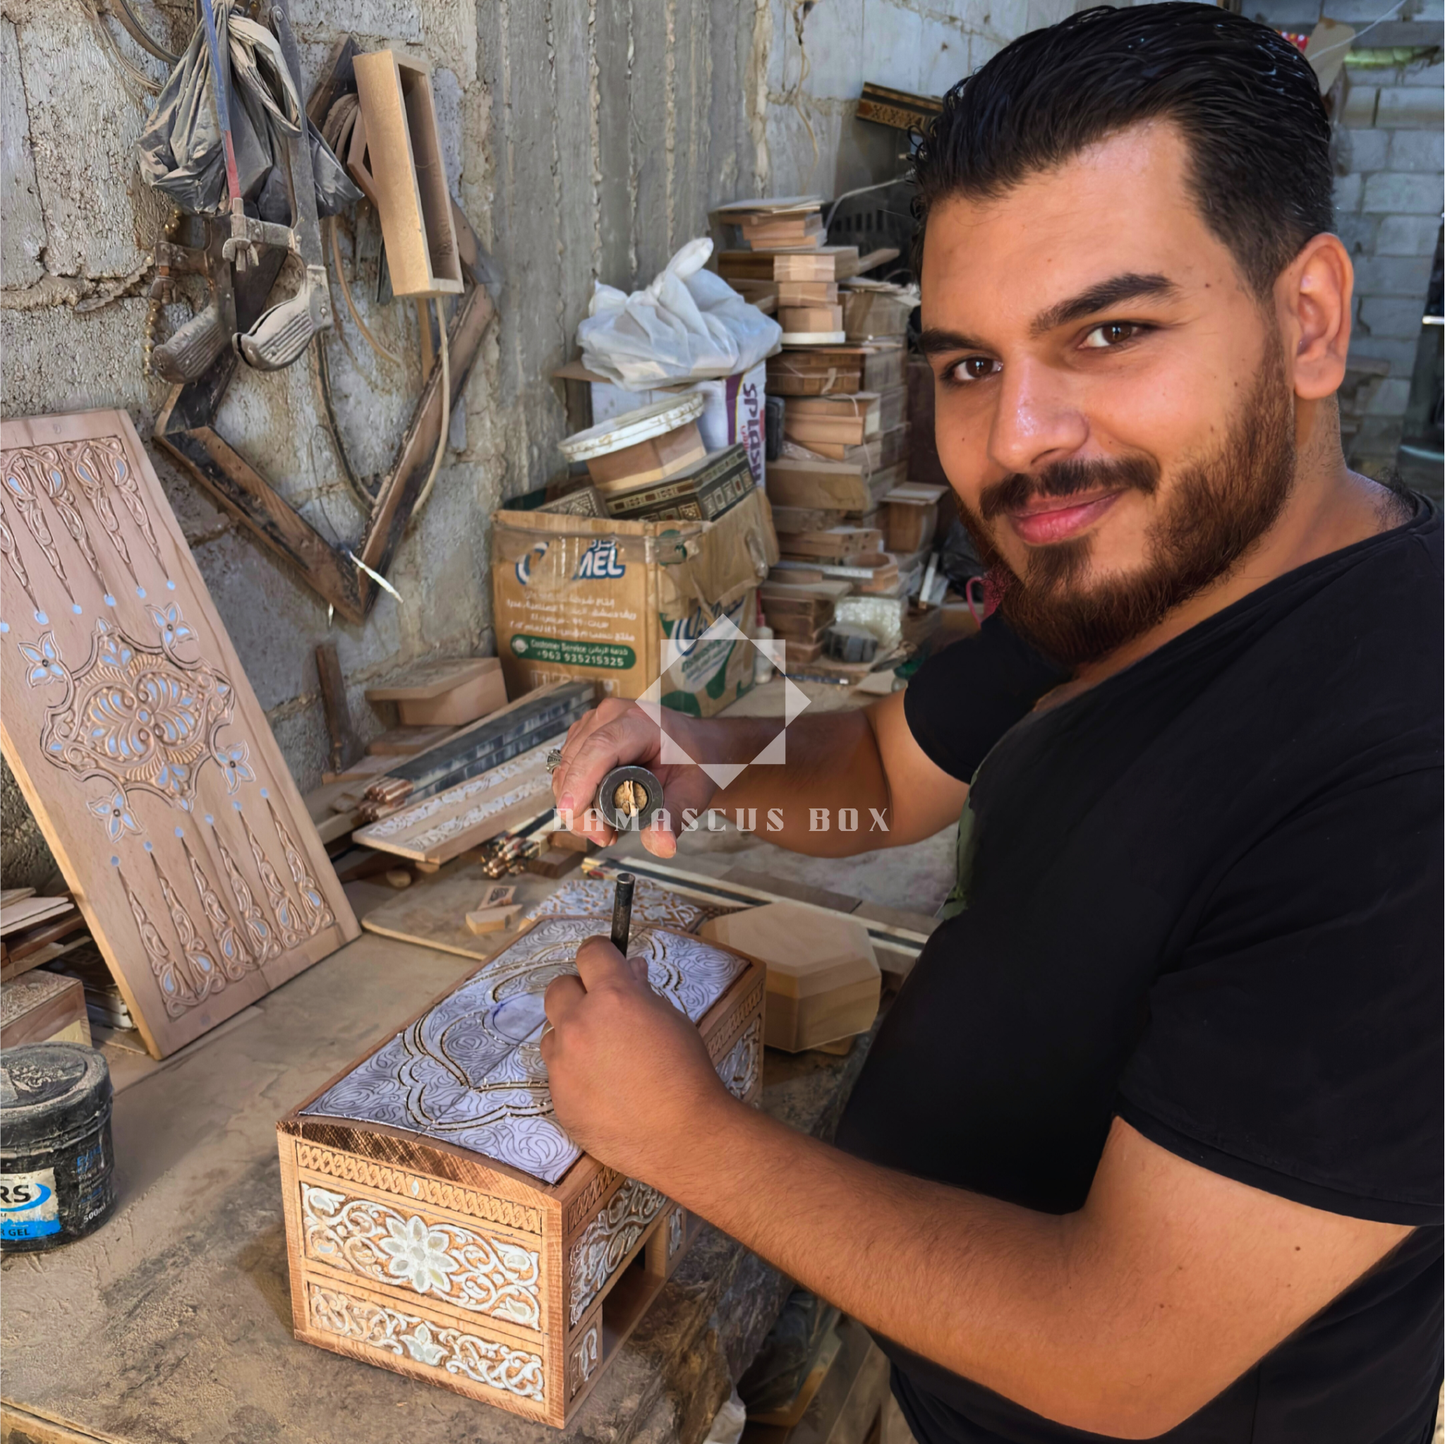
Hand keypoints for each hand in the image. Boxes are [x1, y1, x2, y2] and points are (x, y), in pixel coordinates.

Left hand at [541, 935, 732, 1181]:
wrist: (682, 1135)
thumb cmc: (687, 1073)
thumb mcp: (672, 1019)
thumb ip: (643, 992)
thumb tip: (630, 972)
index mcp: (613, 997)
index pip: (591, 952)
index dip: (601, 954)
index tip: (608, 962)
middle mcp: (579, 1024)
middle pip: (559, 988)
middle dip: (580, 993)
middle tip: (605, 1012)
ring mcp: (563, 1062)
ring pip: (553, 1033)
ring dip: (573, 1036)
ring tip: (605, 1059)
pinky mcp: (558, 1096)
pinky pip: (558, 1072)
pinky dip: (574, 1072)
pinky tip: (603, 1089)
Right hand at [550, 698, 717, 856]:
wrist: (696, 747)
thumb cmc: (696, 761)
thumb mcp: (693, 790)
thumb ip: (674, 816)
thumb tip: (660, 844)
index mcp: (640, 722)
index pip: (600, 748)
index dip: (581, 780)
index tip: (572, 812)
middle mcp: (611, 716)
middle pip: (576, 762)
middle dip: (580, 808)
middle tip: (604, 837)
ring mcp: (594, 723)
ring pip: (565, 768)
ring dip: (576, 804)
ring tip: (605, 828)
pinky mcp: (584, 735)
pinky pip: (567, 767)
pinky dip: (574, 794)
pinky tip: (596, 812)